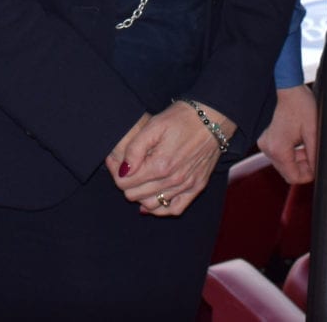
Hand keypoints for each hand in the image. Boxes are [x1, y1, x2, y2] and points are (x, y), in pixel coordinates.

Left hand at [109, 100, 236, 216]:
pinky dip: (161, 209)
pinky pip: (175, 209)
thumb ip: (135, 149)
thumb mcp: (153, 125)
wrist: (212, 118)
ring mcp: (186, 185)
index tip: (114, 162)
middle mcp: (173, 180)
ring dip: (140, 196)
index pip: (125, 183)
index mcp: (160, 165)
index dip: (115, 172)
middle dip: (126, 184)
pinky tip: (154, 200)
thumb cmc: (181, 118)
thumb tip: (123, 170)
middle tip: (125, 170)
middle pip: (135, 195)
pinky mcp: (197, 187)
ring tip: (139, 182)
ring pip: (152, 205)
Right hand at [258, 84, 318, 184]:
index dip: (309, 175)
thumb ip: (315, 154)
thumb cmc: (299, 103)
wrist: (286, 85)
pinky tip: (298, 139)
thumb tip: (319, 169)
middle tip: (314, 152)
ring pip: (283, 163)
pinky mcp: (265, 137)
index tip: (318, 165)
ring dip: (297, 159)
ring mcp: (264, 143)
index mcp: (278, 149)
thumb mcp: (313, 130)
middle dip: (303, 166)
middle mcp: (267, 148)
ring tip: (307, 144)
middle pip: (287, 172)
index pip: (293, 178)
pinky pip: (279, 153)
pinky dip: (290, 152)